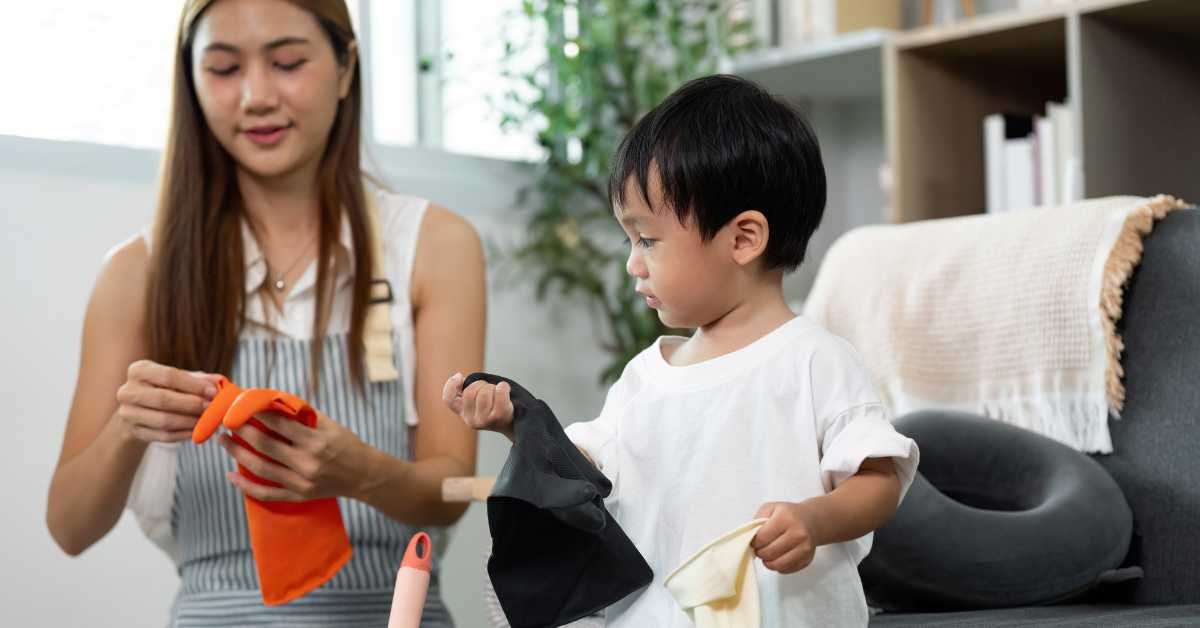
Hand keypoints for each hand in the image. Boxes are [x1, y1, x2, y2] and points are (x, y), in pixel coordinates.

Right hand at [115, 360, 219, 443]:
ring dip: (190, 422)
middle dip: (192, 405)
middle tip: (212, 408)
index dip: (193, 385)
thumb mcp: (178, 379)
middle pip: (164, 399)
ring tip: (207, 421)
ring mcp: (127, 413)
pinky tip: (197, 432)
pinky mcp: (133, 432)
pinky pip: (163, 436)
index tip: (213, 392)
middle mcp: (127, 391)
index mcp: (139, 370)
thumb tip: (219, 381)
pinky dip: (183, 434)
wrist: (138, 410)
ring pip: (164, 420)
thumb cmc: (164, 389)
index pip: (168, 376)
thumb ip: (198, 379)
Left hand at [219, 409, 373, 502]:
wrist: (364, 475)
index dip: (257, 413)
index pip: (279, 423)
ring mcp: (301, 482)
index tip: (241, 404)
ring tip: (224, 441)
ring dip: (238, 454)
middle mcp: (307, 462)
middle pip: (265, 444)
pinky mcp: (298, 496)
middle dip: (242, 431)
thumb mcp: (330, 425)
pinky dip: (245, 486)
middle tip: (227, 421)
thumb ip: (303, 416)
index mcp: (316, 441)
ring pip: (260, 468)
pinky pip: (266, 494)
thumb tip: (272, 402)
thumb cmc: (347, 445)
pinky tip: (231, 475)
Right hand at [441, 372, 513, 437]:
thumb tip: (459, 377)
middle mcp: (471, 420)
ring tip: (498, 394)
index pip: (449, 399)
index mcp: (463, 414)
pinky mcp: (499, 417)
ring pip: (484, 391)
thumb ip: (466, 391)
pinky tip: (505, 390)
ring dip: (493, 387)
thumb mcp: (477, 402)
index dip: (451, 385)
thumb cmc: (494, 408)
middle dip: (481, 384)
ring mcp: (484, 420)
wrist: (513, 424)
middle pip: (470, 391)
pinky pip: (499, 391)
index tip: (460, 376)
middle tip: (490, 390)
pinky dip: (504, 386)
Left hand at [751, 501, 818, 573]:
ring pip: (778, 565)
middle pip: (769, 553)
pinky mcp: (807, 559)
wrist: (811, 521)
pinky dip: (778, 566)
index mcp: (786, 519)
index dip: (754, 542)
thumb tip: (749, 538)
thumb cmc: (787, 514)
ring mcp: (804, 548)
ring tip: (767, 555)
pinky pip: (787, 570)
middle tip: (759, 549)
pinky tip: (778, 557)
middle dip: (760, 552)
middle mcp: (798, 534)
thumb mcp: (770, 508)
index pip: (762, 538)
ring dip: (768, 562)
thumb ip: (757, 521)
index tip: (754, 541)